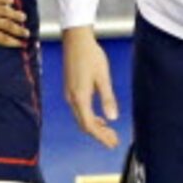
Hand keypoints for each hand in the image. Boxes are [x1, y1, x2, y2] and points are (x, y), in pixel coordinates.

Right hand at [61, 26, 118, 147]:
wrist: (76, 40)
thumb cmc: (91, 55)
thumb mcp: (103, 77)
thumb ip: (107, 98)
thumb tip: (113, 118)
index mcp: (80, 97)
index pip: (89, 125)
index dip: (101, 137)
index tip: (112, 142)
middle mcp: (71, 98)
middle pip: (84, 124)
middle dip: (99, 135)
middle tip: (113, 140)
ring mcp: (69, 94)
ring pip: (81, 118)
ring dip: (94, 127)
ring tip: (109, 131)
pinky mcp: (70, 89)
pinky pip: (79, 110)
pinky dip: (90, 118)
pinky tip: (100, 117)